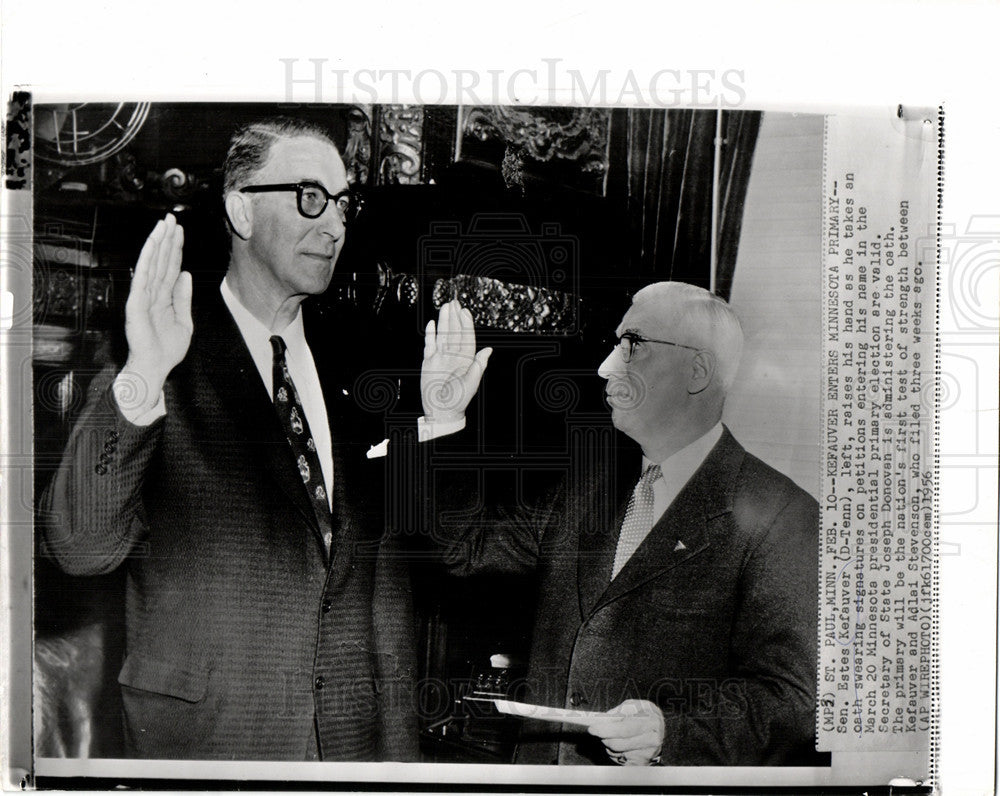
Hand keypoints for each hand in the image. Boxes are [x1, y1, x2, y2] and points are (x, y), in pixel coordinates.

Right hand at [120, 214, 192, 407]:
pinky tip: (151, 244)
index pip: (171, 267)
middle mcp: (153, 293)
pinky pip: (142, 276)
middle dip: (166, 239)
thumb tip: (186, 274)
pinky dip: (147, 259)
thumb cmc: (166, 349)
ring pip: (151, 264)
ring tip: (163, 224)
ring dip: (157, 243)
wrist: (155, 367)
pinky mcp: (136, 302)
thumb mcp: (184, 321)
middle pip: (161, 260)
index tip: (179, 230)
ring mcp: (143, 296)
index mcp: (164, 297)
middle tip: (171, 217)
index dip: (175, 248)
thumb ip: (183, 298)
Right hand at [420, 300, 491, 422]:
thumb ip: (478, 365)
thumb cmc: (459, 399)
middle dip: (455, 317)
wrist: (441, 410)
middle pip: (454, 332)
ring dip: (444, 321)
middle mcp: (454, 355)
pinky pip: (430, 344)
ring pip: (443, 335)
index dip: (467, 324)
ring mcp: (441, 357)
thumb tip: (488, 350)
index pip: (467, 337)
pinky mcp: (429, 361)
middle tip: (454, 302)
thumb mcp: (471, 382)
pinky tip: (432, 324)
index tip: (466, 312)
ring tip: (445, 307)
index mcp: (466, 359)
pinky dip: (430, 334)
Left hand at [586, 699, 664, 765]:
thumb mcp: (634, 705)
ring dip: (609, 745)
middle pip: (618, 744)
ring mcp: (648, 754)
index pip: (624, 729)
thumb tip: (602, 720)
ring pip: (617, 753)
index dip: (606, 730)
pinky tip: (619, 745)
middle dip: (604, 738)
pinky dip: (615, 753)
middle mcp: (652, 740)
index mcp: (650, 722)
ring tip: (612, 736)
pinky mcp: (642, 763)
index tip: (592, 729)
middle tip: (598, 731)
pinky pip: (620, 760)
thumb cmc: (644, 713)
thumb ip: (618, 711)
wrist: (658, 727)